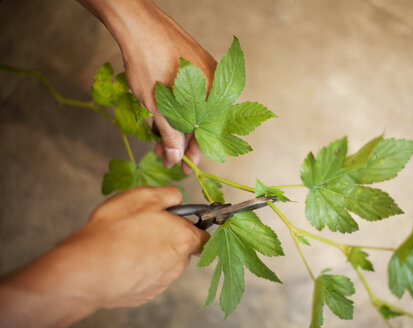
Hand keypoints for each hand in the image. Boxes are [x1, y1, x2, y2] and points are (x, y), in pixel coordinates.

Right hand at [0, 186, 208, 326]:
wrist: (86, 270)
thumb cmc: (114, 231)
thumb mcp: (143, 196)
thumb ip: (168, 195)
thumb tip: (177, 198)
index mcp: (183, 239)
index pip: (204, 235)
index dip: (192, 226)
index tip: (179, 220)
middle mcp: (178, 264)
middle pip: (182, 248)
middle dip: (168, 237)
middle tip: (144, 226)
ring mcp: (161, 282)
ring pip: (164, 262)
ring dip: (152, 252)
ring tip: (127, 242)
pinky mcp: (144, 295)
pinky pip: (147, 277)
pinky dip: (139, 268)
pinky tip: (120, 259)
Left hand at [78, 0, 216, 172]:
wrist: (138, 24)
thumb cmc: (149, 62)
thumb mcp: (158, 106)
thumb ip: (171, 135)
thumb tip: (176, 159)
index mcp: (216, 97)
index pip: (209, 136)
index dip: (194, 155)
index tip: (182, 168)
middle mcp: (218, 86)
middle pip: (203, 124)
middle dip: (182, 142)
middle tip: (164, 155)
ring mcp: (208, 74)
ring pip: (196, 111)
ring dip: (178, 127)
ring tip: (158, 139)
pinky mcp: (196, 65)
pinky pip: (194, 96)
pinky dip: (180, 109)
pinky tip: (164, 118)